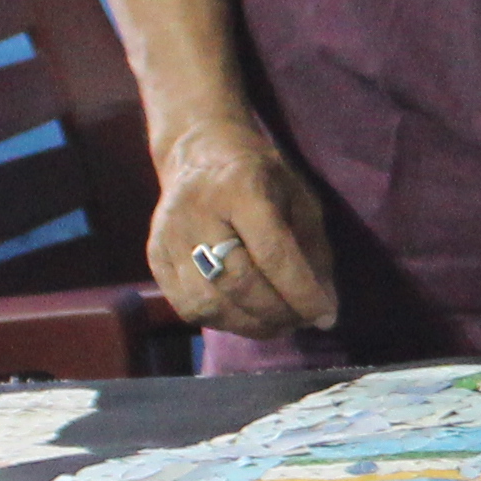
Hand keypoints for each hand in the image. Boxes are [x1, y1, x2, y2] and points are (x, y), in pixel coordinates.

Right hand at [148, 117, 336, 340]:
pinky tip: (243, 316)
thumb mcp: (298, 197)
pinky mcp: (155, 257)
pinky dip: (221, 322)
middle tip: (300, 322)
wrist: (199, 155)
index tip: (325, 316)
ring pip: (209, 303)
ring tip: (276, 324)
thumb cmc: (260, 176)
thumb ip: (313, 250)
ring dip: (249, 325)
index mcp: (241, 189)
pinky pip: (186, 307)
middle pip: (238, 283)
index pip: (272, 253)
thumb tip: (324, 307)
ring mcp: (168, 236)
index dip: (301, 292)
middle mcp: (198, 212)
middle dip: (277, 313)